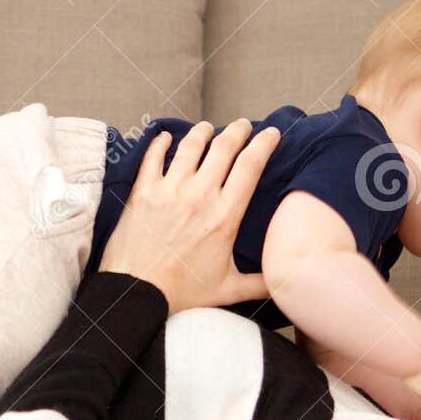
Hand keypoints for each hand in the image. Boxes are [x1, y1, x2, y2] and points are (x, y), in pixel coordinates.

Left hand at [99, 118, 279, 311]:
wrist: (136, 293)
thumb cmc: (181, 293)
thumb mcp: (228, 290)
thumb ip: (259, 283)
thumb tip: (284, 282)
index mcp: (225, 216)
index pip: (250, 166)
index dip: (264, 144)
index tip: (271, 133)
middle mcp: (199, 196)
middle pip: (224, 147)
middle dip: (238, 130)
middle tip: (244, 125)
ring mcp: (169, 190)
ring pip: (190, 145)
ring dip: (202, 131)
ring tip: (208, 127)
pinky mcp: (143, 192)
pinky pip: (152, 156)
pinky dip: (160, 143)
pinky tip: (165, 137)